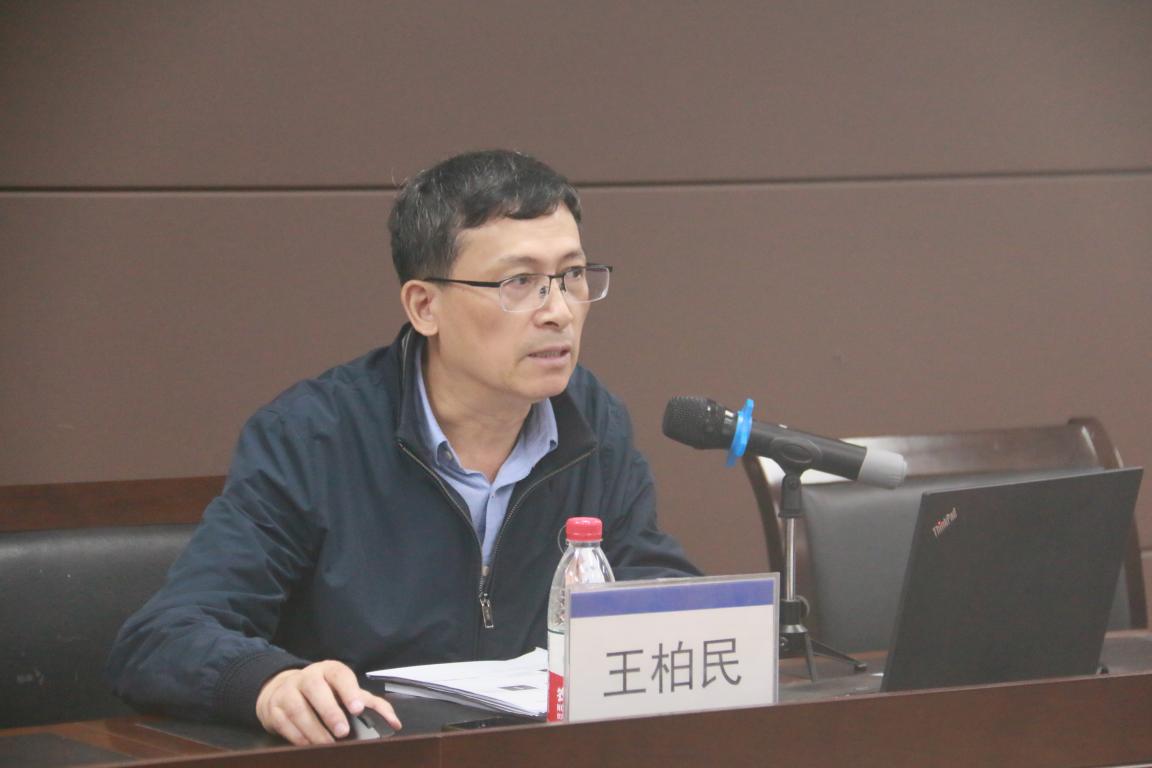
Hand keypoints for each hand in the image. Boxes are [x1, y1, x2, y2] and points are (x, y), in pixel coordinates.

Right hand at [255, 660, 400, 744]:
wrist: (283, 690)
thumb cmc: (324, 693)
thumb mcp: (347, 693)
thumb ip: (373, 706)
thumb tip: (395, 724)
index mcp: (329, 670)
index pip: (340, 675)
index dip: (349, 690)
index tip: (357, 709)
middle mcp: (307, 677)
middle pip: (316, 690)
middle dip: (330, 712)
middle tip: (343, 732)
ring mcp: (288, 691)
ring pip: (298, 709)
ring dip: (314, 730)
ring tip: (327, 744)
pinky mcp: (273, 708)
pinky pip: (284, 723)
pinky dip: (298, 737)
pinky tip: (309, 745)